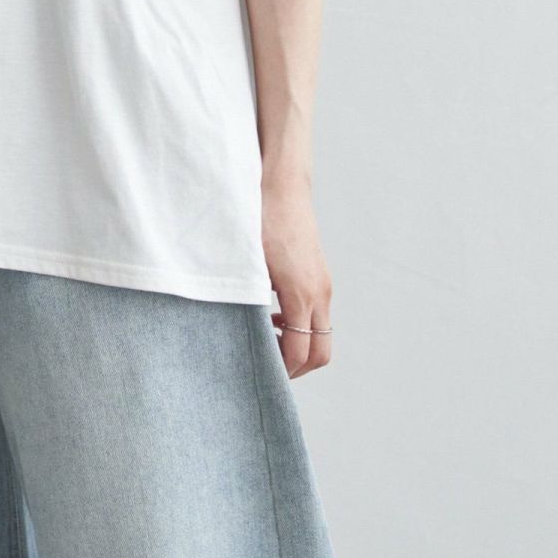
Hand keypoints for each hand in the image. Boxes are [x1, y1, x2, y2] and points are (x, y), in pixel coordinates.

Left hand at [261, 175, 332, 379]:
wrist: (282, 184)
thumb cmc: (261, 218)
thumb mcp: (248, 263)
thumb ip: (246, 300)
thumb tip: (234, 331)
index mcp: (301, 294)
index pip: (302, 353)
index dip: (282, 371)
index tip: (259, 373)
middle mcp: (319, 292)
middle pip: (321, 353)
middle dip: (296, 368)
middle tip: (266, 368)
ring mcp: (323, 284)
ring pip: (322, 335)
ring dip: (298, 345)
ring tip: (264, 339)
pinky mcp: (319, 275)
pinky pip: (318, 315)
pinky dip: (300, 327)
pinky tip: (272, 316)